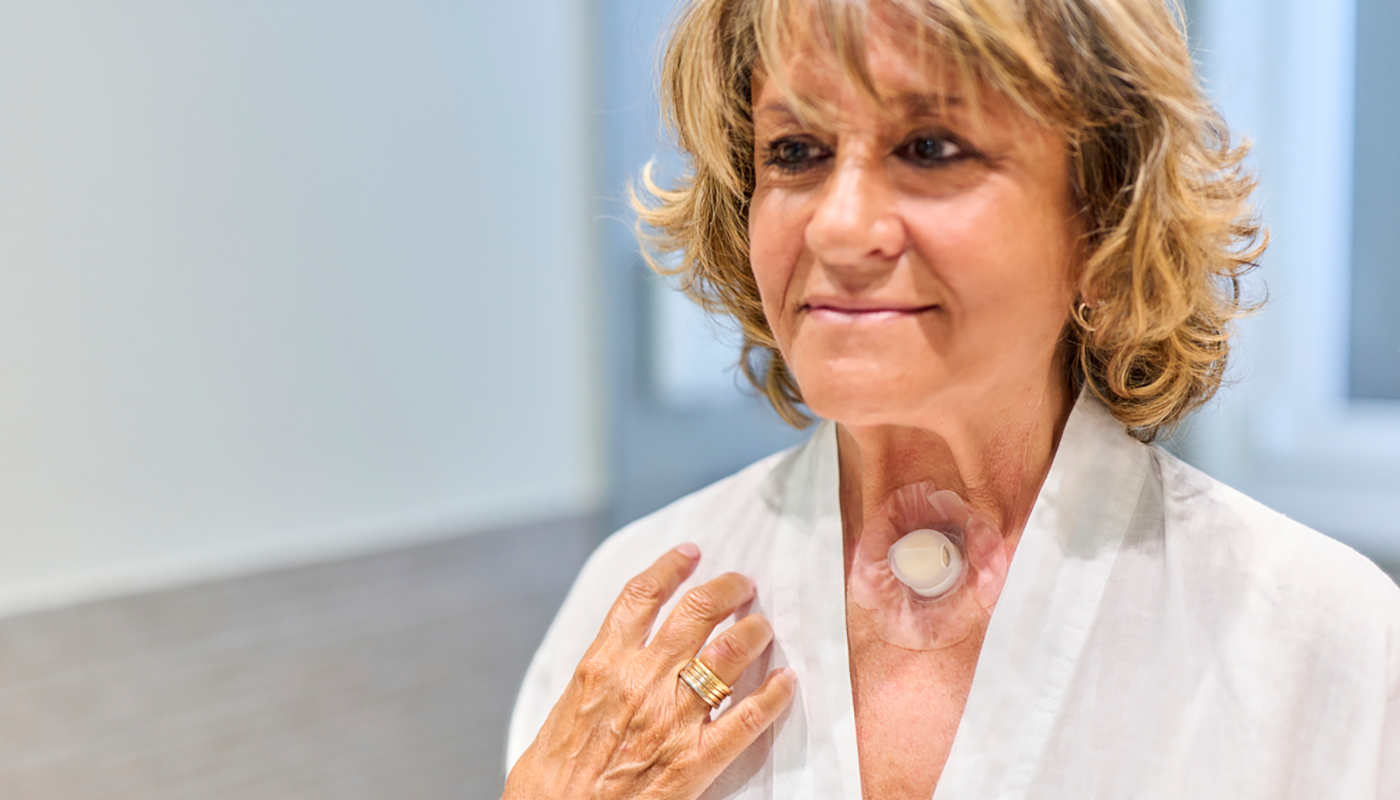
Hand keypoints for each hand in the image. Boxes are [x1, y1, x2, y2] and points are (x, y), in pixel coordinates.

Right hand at [504, 544, 794, 799]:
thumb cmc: (550, 785)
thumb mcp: (560, 715)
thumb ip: (594, 684)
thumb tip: (611, 667)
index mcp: (601, 667)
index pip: (641, 597)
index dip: (671, 567)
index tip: (691, 554)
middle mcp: (641, 681)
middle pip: (696, 611)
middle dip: (727, 589)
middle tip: (743, 585)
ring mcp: (672, 718)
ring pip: (729, 652)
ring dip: (753, 632)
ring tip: (762, 626)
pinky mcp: (697, 759)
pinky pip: (748, 716)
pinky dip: (774, 694)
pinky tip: (787, 681)